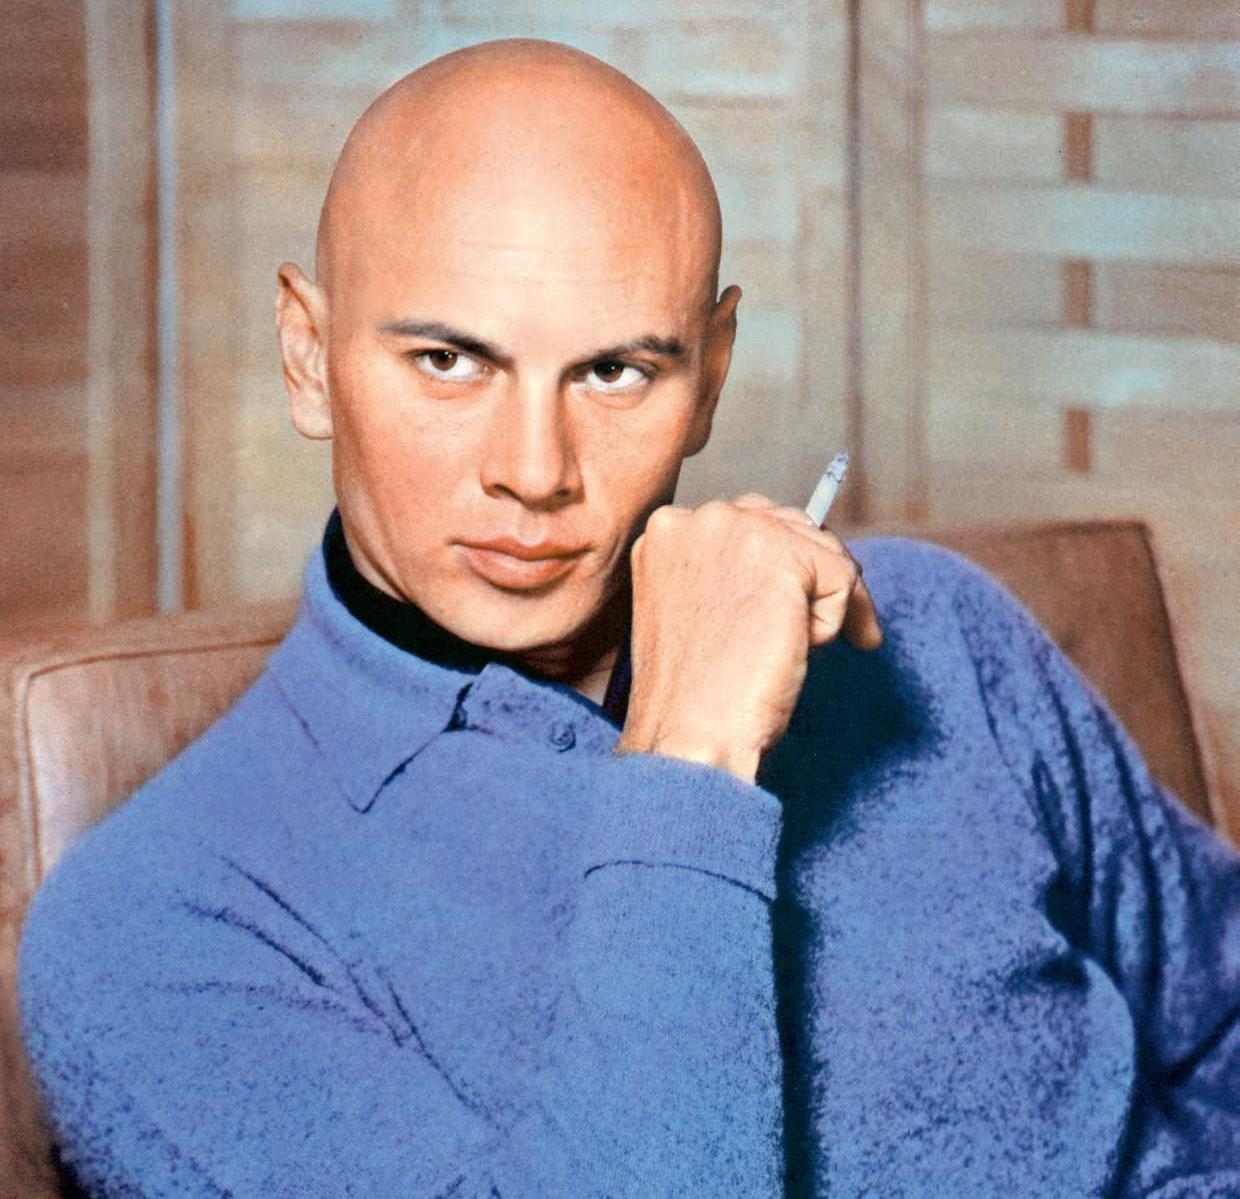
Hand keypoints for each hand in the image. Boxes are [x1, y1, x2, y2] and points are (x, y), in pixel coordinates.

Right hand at [614, 492, 882, 782]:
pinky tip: (802, 651)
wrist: (690, 733)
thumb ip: (732, 574)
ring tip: (799, 649)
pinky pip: (843, 579)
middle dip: (815, 577)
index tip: (793, 603)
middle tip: (818, 630)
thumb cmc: (694, 692)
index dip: (783, 565)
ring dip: (827, 604)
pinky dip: (838, 622)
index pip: (750, 522)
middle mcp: (698, 519)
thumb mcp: (699, 611)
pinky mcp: (782, 558)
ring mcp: (738, 532)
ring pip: (822, 552)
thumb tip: (806, 562)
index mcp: (667, 532)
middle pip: (792, 527)